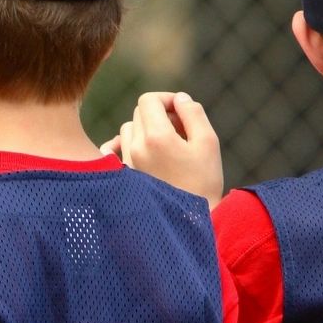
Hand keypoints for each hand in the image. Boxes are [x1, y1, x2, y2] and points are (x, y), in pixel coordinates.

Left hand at [102, 92, 222, 204]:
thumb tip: (179, 98)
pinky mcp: (124, 177)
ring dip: (146, 130)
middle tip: (181, 131)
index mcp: (157, 137)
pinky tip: (139, 151)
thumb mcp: (208, 143)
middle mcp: (136, 148)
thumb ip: (193, 114)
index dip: (166, 99)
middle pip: (139, 113)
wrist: (189, 223)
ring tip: (167, 146)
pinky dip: (125, 145)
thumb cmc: (203, 183)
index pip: (149, 100)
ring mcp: (126, 163)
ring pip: (128, 130)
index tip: (181, 111)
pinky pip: (114, 150)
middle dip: (159, 114)